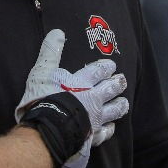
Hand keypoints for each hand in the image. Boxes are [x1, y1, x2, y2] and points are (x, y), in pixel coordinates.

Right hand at [16, 30, 128, 167]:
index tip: (112, 65)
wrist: (48, 129)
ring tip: (124, 102)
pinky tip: (111, 128)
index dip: (106, 67)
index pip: (98, 71)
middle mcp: (92, 99)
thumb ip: (50, 52)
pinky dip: (109, 130)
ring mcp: (95, 118)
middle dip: (117, 84)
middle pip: (110, 89)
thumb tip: (58, 32)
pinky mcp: (92, 136)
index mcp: (82, 82)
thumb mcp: (43, 71)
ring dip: (119, 105)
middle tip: (122, 80)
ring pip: (113, 110)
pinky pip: (105, 133)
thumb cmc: (44, 99)